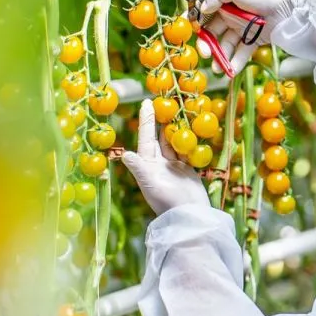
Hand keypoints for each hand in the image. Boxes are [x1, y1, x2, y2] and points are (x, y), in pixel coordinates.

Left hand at [121, 99, 210, 215]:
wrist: (190, 214)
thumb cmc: (167, 201)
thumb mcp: (150, 184)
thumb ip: (139, 169)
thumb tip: (125, 154)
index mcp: (148, 164)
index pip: (146, 137)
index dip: (146, 120)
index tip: (147, 103)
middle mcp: (159, 163)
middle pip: (159, 136)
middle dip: (160, 119)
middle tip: (164, 101)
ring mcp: (173, 165)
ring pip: (173, 141)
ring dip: (174, 126)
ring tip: (177, 110)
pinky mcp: (187, 169)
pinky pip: (186, 149)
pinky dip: (187, 138)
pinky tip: (191, 128)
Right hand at [196, 0, 308, 74]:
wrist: (289, 8)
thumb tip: (203, 8)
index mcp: (225, 0)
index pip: (205, 12)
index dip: (195, 21)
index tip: (187, 31)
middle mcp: (232, 15)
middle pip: (213, 32)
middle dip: (207, 44)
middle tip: (205, 54)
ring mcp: (243, 28)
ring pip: (227, 45)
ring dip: (220, 57)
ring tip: (217, 69)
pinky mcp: (254, 40)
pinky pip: (242, 52)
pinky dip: (236, 62)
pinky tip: (231, 71)